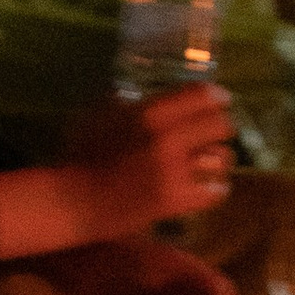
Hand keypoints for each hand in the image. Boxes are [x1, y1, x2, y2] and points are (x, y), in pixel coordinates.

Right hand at [84, 82, 243, 228]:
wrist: (73, 200)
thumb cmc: (82, 154)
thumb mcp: (103, 113)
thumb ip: (133, 100)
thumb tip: (155, 94)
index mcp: (151, 112)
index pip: (203, 93)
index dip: (217, 96)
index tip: (221, 100)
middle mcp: (168, 138)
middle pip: (221, 124)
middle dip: (220, 127)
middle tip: (214, 133)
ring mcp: (175, 171)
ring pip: (222, 158)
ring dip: (217, 159)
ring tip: (210, 161)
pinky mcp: (175, 201)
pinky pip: (214, 191)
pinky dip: (214, 188)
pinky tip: (207, 187)